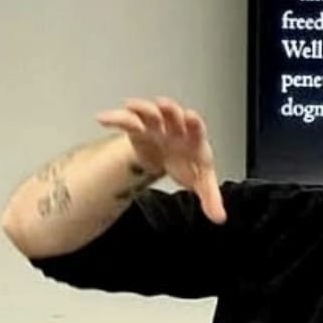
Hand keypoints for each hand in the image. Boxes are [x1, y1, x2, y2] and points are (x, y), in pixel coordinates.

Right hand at [96, 97, 225, 223]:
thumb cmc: (188, 164)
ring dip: (142, 109)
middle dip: (168, 110)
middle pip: (173, 115)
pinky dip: (116, 118)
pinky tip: (103, 118)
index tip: (191, 117)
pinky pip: (127, 122)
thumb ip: (210, 199)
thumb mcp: (202, 183)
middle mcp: (175, 128)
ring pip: (149, 113)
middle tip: (163, 105)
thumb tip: (219, 218)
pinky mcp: (138, 130)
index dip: (194, 123)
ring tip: (131, 106)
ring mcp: (156, 126)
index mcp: (194, 139)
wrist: (171, 159)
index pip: (197, 129)